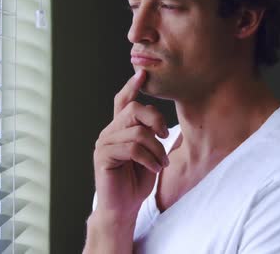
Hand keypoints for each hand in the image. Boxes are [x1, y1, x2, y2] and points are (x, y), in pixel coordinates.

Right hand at [92, 70, 169, 219]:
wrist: (124, 207)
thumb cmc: (138, 180)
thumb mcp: (152, 154)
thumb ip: (157, 137)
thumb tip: (176, 127)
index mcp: (120, 128)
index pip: (123, 101)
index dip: (132, 86)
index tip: (142, 73)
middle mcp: (110, 131)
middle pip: (135, 110)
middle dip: (156, 120)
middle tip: (165, 135)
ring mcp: (104, 143)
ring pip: (137, 132)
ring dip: (156, 149)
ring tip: (162, 163)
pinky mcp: (103, 156)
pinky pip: (132, 148)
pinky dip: (149, 159)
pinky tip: (154, 169)